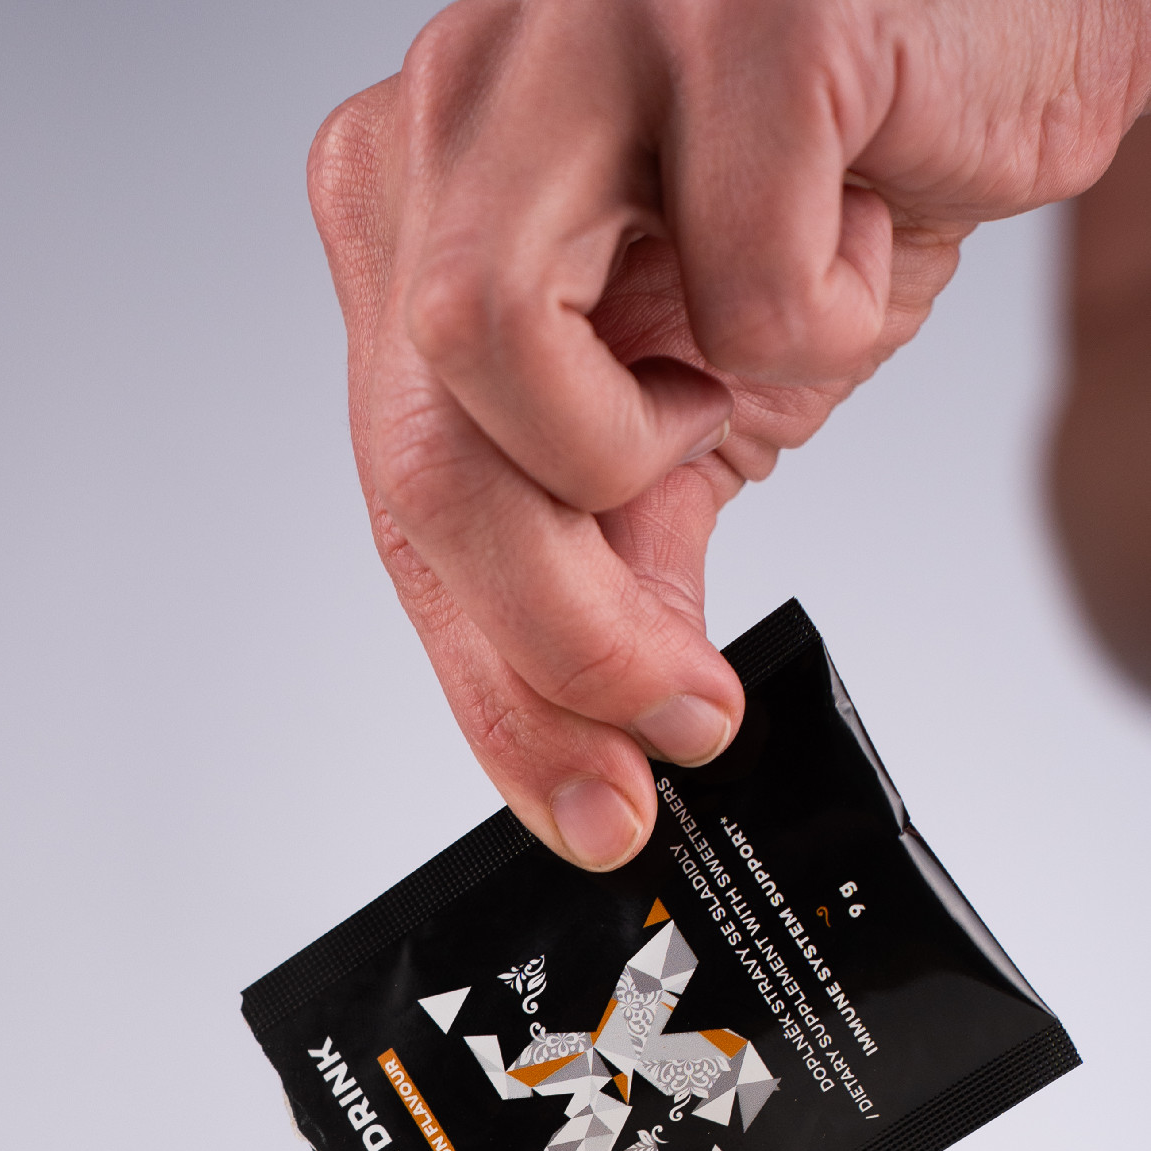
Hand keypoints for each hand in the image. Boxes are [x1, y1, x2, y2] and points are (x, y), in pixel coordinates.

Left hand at [311, 0, 1150, 864]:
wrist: (1018, 13)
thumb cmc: (856, 151)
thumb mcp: (713, 384)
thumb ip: (626, 537)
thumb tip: (599, 718)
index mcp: (427, 199)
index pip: (404, 482)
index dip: (487, 675)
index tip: (583, 801)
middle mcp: (462, 109)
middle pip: (420, 444)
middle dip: (548, 633)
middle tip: (672, 719)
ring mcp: (572, 37)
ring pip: (487, 349)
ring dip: (637, 440)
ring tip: (744, 378)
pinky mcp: (728, 21)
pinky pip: (742, 274)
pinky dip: (826, 312)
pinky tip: (863, 231)